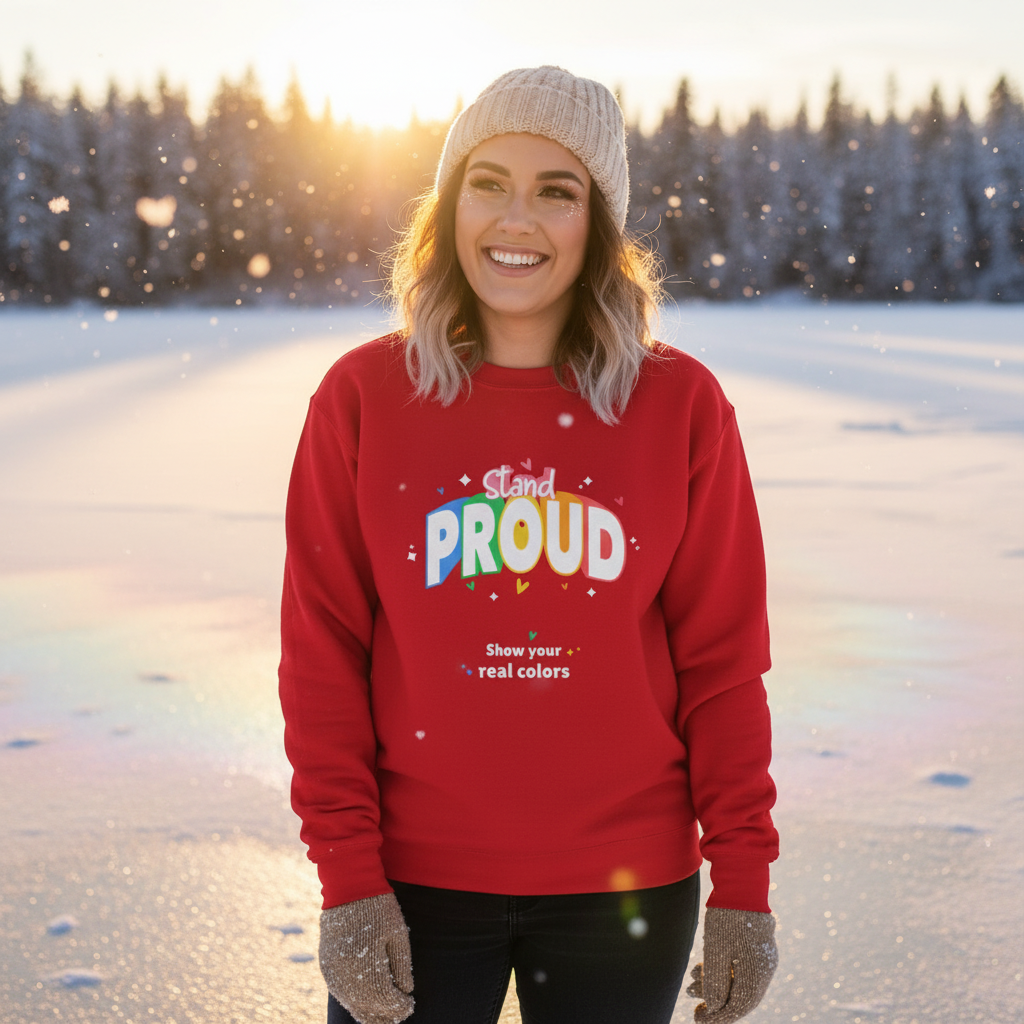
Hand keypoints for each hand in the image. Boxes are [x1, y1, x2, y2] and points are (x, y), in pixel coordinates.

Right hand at [319, 893, 414, 1023]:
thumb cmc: (379, 906)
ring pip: (350, 1002)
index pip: (385, 997)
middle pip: (366, 1005)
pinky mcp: (325, 963)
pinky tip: (364, 1004)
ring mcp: (332, 969)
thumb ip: (401, 964)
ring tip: (384, 1016)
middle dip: (384, 1014)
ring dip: (367, 1012)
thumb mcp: (398, 932)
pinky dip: (353, 1001)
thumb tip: (406, 990)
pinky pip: (339, 992)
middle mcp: (345, 971)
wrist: (348, 884)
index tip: (410, 1005)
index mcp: (366, 962)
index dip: (399, 1006)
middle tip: (400, 1015)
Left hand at [687, 907, 777, 1022]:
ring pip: (738, 981)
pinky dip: (722, 971)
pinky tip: (702, 967)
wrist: (740, 882)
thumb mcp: (716, 952)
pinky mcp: (755, 945)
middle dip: (716, 1002)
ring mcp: (762, 957)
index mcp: (758, 974)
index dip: (718, 1017)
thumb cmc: (727, 917)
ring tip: (692, 982)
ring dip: (715, 984)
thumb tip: (714, 1007)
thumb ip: (715, 982)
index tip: (699, 1019)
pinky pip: (740, 968)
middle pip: (740, 996)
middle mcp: (765, 969)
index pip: (739, 1007)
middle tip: (694, 1004)